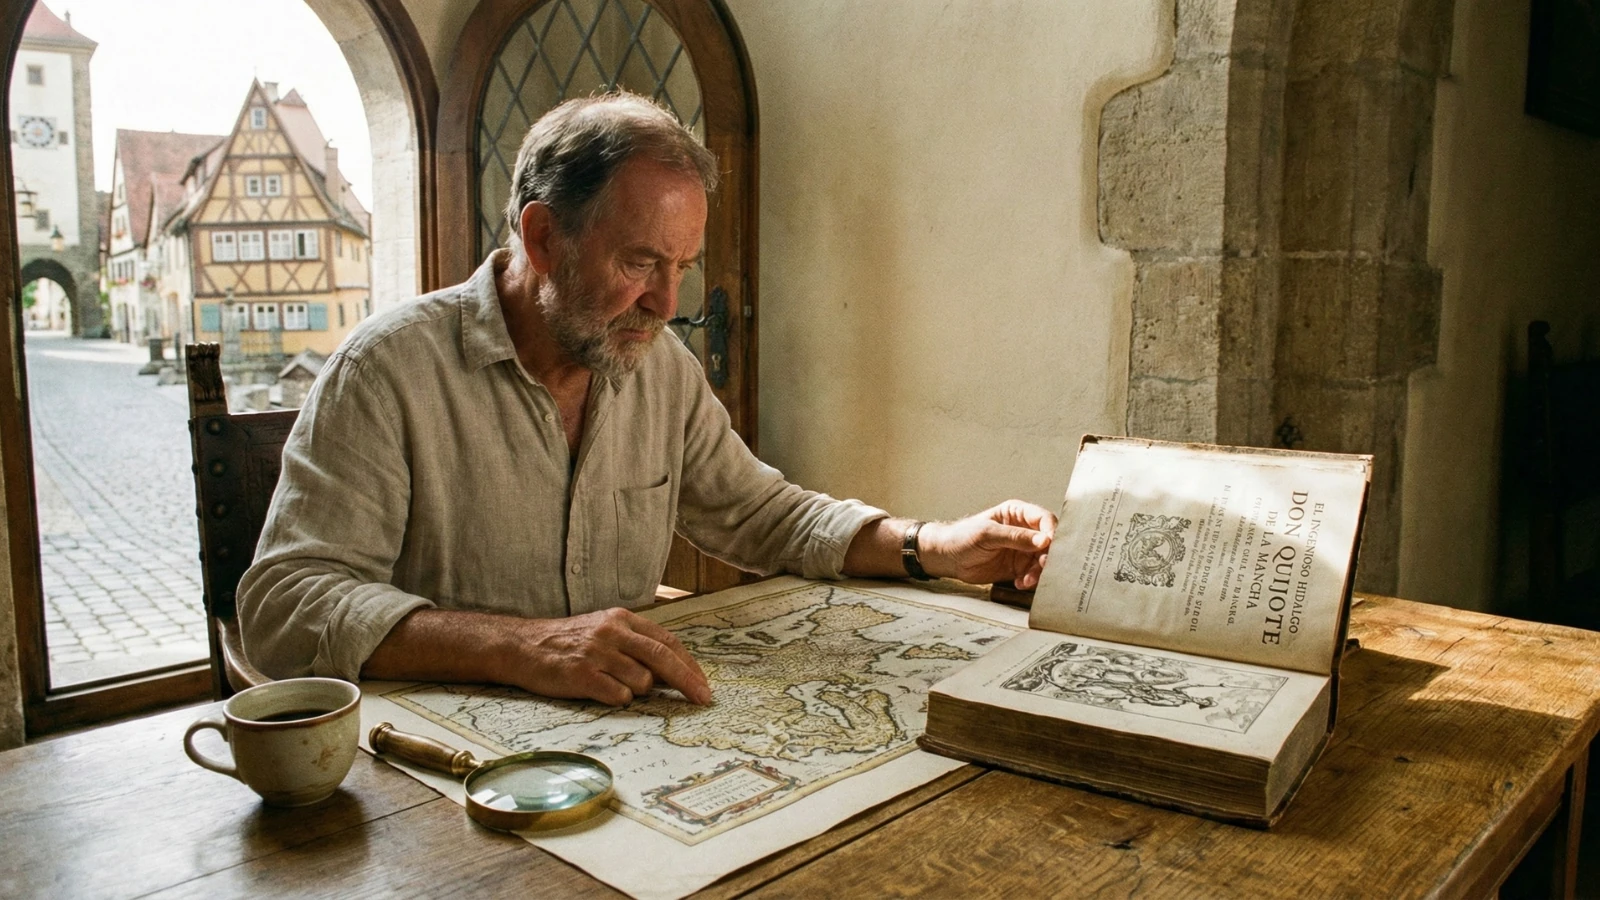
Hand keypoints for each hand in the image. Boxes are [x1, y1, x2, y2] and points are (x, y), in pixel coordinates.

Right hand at [503, 608, 710, 705]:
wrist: (522, 647)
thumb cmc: (569, 643)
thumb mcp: (605, 632)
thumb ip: (636, 646)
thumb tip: (672, 672)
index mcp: (622, 619)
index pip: (667, 642)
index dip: (689, 665)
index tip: (703, 685)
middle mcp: (612, 632)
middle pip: (662, 658)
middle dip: (687, 681)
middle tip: (703, 700)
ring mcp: (597, 653)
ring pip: (641, 681)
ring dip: (637, 690)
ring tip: (612, 683)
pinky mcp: (582, 674)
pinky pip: (618, 694)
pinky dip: (618, 698)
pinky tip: (602, 691)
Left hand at [917, 500, 1056, 588]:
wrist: (947, 558)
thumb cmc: (962, 537)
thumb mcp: (988, 534)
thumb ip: (1016, 537)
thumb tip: (1044, 540)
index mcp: (1017, 513)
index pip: (1044, 519)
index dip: (1052, 532)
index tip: (1051, 546)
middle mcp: (1024, 530)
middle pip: (1048, 542)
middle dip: (1048, 555)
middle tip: (1043, 566)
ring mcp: (1022, 550)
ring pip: (1042, 560)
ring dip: (1038, 572)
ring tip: (1026, 580)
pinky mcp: (1018, 567)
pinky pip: (1033, 574)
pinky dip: (1030, 580)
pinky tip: (1019, 583)